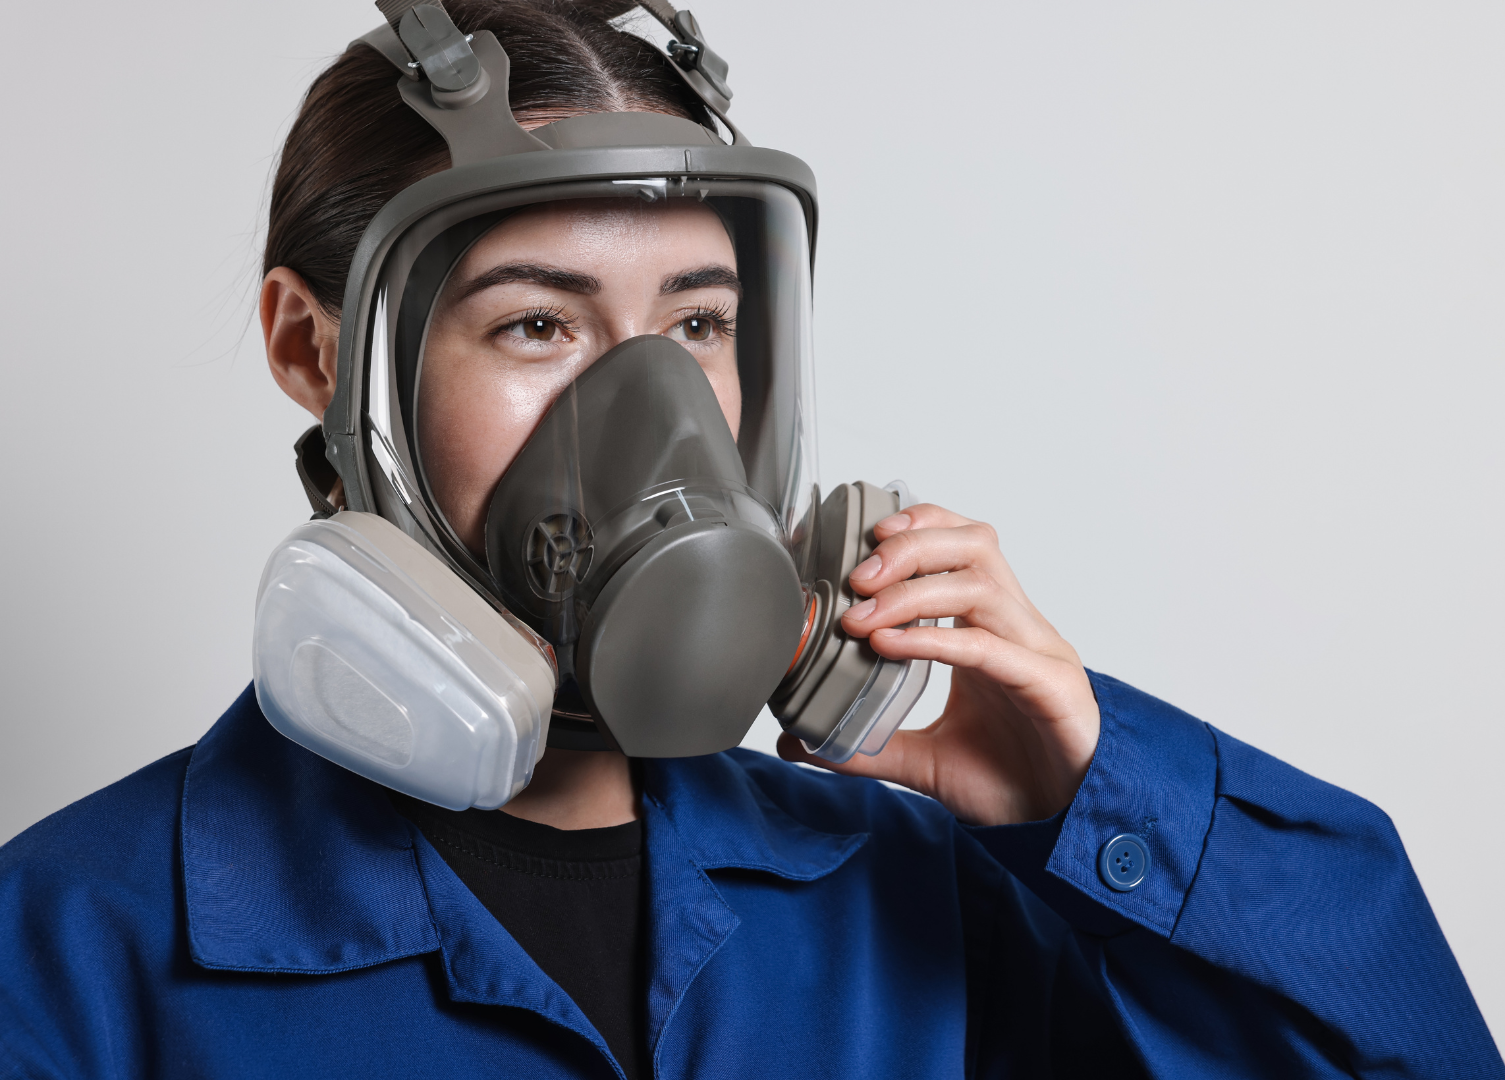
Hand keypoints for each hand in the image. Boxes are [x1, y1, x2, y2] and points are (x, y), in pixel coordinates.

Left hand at [776, 504, 1099, 826]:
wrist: (1065, 825)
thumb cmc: (1010, 780)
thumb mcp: (922, 758)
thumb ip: (864, 745)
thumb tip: (797, 744)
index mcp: (990, 627)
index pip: (961, 545)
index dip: (917, 526)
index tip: (862, 539)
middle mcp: (1015, 628)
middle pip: (974, 545)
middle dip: (910, 548)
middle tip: (856, 578)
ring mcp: (1037, 654)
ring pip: (982, 585)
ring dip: (914, 591)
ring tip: (863, 617)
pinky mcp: (1050, 688)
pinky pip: (992, 648)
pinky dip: (937, 639)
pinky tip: (891, 646)